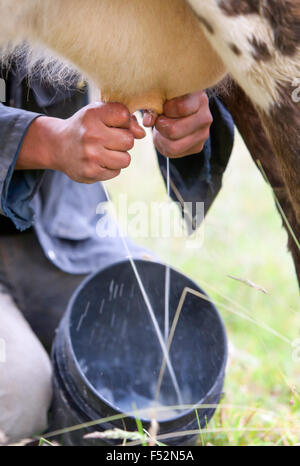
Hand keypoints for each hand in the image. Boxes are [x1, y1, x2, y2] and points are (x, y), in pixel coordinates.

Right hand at [16, 102, 144, 182]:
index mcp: (92, 115)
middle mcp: (91, 134)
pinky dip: (111, 167)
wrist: (58, 146)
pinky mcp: (91, 172)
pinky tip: (99, 161)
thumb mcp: (99, 113)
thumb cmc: (85, 127)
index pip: (124, 115)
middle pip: (128, 140)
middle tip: (108, 140)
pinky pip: (116, 171)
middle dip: (123, 141)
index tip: (113, 124)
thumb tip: (142, 134)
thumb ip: (123, 118)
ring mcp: (90, 155)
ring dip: (119, 156)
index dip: (124, 121)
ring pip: (125, 159)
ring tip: (105, 151)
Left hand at [143, 91, 211, 157]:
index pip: (180, 108)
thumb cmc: (169, 100)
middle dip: (160, 126)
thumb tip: (148, 122)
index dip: (165, 110)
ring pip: (174, 146)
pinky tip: (167, 137)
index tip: (163, 107)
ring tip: (161, 130)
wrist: (182, 111)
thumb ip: (152, 106)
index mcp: (198, 97)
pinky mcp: (198, 147)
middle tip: (159, 121)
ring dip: (161, 139)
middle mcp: (205, 116)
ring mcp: (204, 133)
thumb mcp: (159, 98)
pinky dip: (165, 146)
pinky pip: (175, 153)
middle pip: (174, 130)